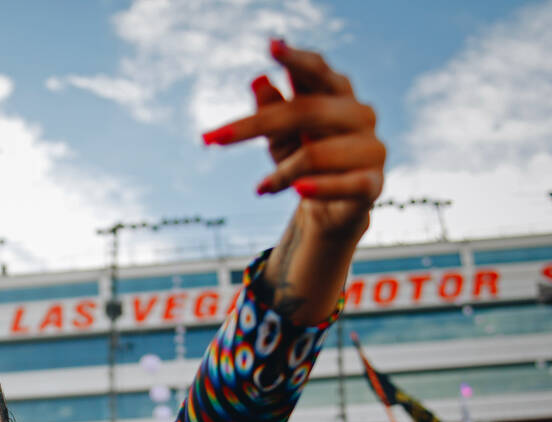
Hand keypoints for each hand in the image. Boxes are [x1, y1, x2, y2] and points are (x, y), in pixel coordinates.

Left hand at [203, 39, 384, 237]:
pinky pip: (345, 184)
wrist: (331, 209)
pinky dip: (317, 188)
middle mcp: (359, 114)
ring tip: (262, 188)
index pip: (317, 70)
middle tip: (214, 139)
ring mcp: (371, 147)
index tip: (271, 46)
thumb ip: (271, 110)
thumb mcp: (279, 136)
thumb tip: (257, 80)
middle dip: (256, 124)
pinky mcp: (373, 183)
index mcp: (337, 95)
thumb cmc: (302, 162)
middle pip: (306, 110)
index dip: (295, 59)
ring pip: (316, 153)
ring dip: (281, 172)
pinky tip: (294, 191)